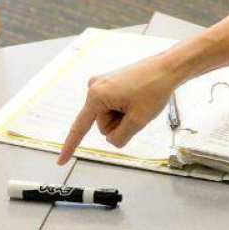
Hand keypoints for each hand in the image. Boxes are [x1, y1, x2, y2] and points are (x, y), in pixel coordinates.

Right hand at [57, 54, 182, 164]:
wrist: (167, 68)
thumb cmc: (154, 88)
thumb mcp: (138, 120)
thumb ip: (120, 137)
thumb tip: (112, 140)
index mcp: (97, 95)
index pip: (80, 128)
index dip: (70, 146)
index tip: (61, 161)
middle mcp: (94, 87)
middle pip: (102, 124)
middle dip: (119, 124)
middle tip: (137, 110)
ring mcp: (101, 84)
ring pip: (109, 117)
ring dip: (123, 116)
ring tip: (138, 102)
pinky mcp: (110, 83)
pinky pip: (113, 106)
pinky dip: (125, 108)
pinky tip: (136, 98)